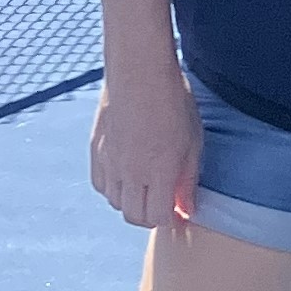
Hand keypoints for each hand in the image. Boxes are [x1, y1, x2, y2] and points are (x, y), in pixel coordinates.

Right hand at [91, 55, 199, 230]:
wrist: (139, 71)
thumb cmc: (173, 101)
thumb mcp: (193, 141)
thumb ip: (188, 179)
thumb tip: (186, 208)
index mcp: (159, 171)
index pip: (158, 218)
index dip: (170, 219)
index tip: (178, 212)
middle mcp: (131, 172)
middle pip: (133, 216)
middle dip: (150, 216)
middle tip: (163, 205)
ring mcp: (110, 161)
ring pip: (115, 202)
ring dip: (131, 202)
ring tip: (146, 187)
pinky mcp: (96, 149)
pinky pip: (100, 184)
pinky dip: (112, 187)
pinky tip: (125, 175)